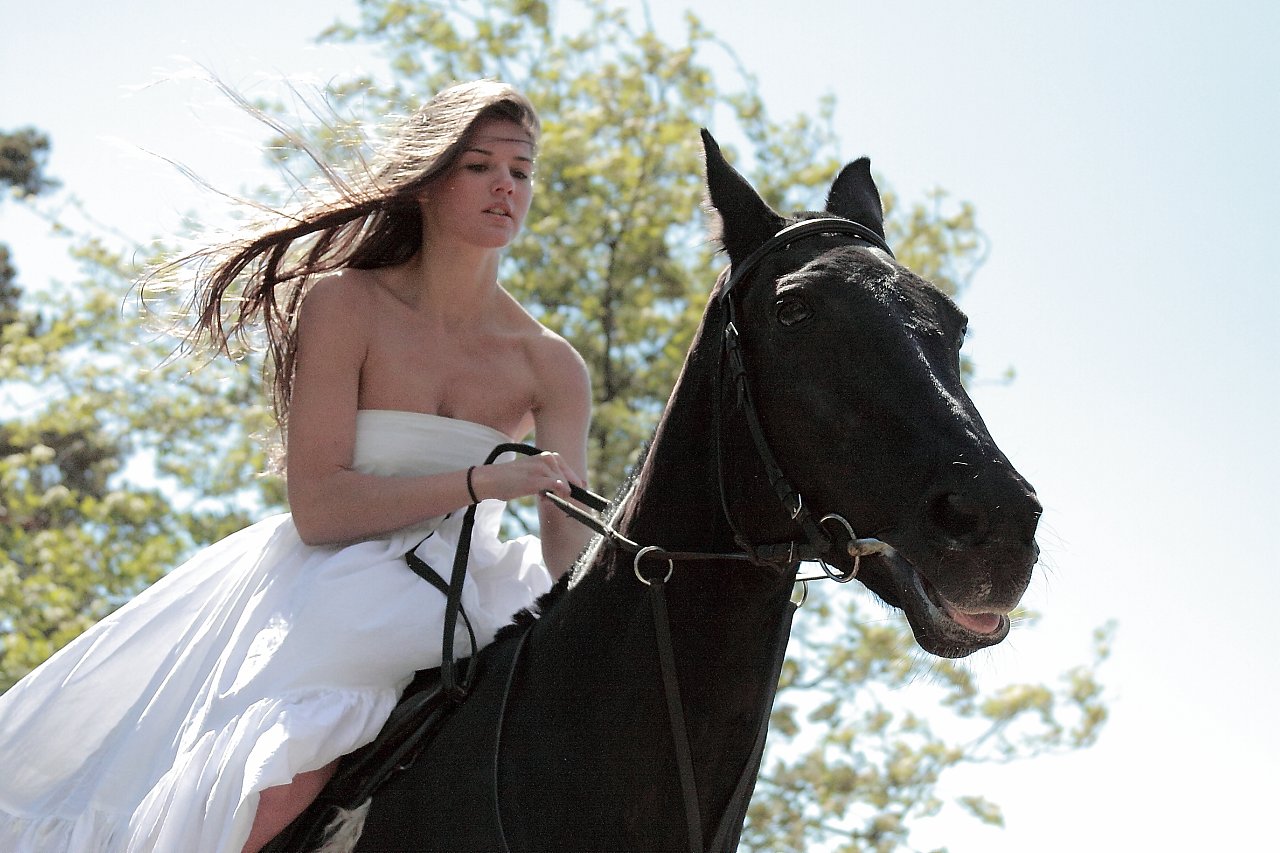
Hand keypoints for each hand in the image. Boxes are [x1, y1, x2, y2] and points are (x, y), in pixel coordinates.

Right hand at [469, 451, 583, 502]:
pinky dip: (556, 494)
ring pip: (563, 483)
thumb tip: (564, 490)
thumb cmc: (509, 479)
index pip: (566, 468)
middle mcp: (545, 459)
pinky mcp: (536, 479)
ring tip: (543, 498)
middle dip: (568, 488)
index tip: (581, 488)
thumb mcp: (531, 474)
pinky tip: (545, 498)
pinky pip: (556, 486)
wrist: (490, 479)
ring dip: (558, 494)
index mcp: (545, 456)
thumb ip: (547, 479)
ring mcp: (541, 468)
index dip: (574, 480)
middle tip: (560, 497)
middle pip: (568, 476)